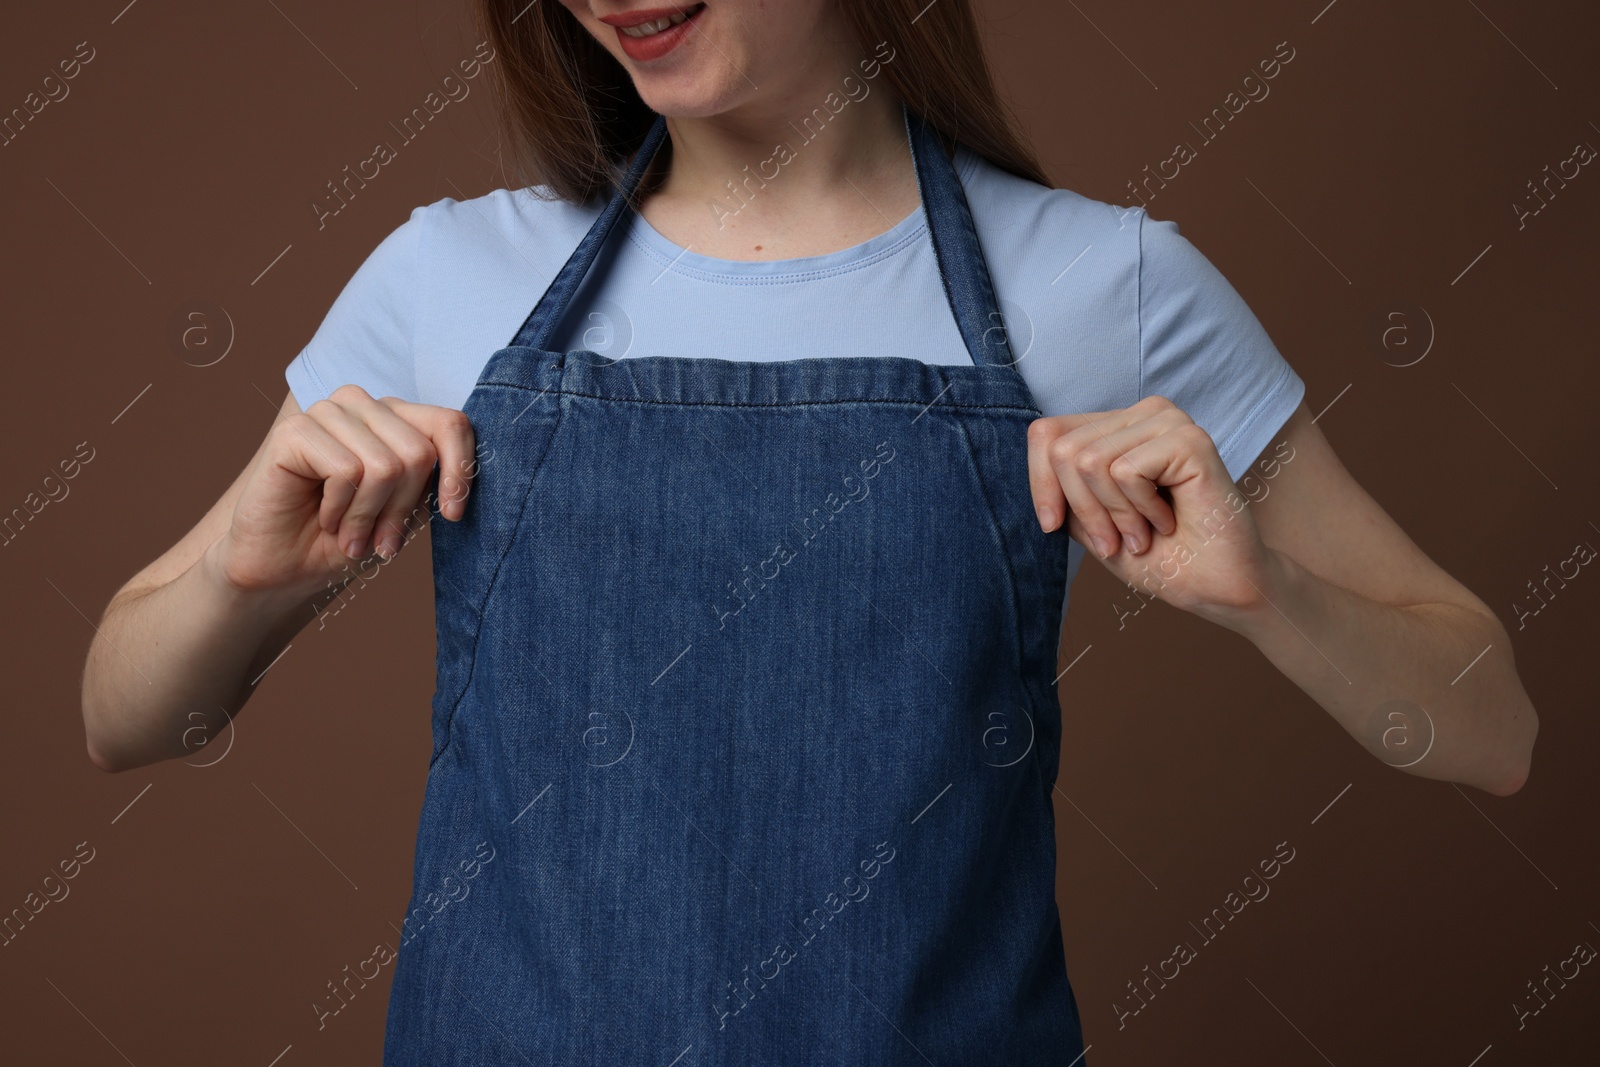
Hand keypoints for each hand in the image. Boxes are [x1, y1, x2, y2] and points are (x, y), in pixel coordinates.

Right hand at [213, 385, 477, 599]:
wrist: (286, 568)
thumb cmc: (348, 538)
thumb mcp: (405, 512)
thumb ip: (432, 482)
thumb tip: (461, 471)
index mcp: (395, 418)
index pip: (450, 423)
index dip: (460, 469)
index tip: (452, 515)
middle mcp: (363, 406)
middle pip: (419, 451)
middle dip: (403, 509)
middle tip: (381, 541)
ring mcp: (327, 413)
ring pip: (385, 464)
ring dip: (370, 515)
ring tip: (351, 534)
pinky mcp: (295, 431)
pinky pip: (346, 470)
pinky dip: (341, 508)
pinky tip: (325, 518)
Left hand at [1026, 395, 1273, 620]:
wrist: (1216, 588)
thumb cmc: (1160, 557)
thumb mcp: (1090, 522)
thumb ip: (1061, 486)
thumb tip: (1033, 457)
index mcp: (1117, 427)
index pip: (1046, 433)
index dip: (1039, 484)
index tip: (1053, 526)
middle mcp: (1143, 414)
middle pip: (1063, 450)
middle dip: (1083, 510)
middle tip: (1119, 540)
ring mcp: (1168, 421)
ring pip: (1088, 461)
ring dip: (1113, 516)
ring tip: (1146, 532)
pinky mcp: (1189, 439)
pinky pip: (1124, 472)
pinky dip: (1138, 511)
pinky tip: (1168, 521)